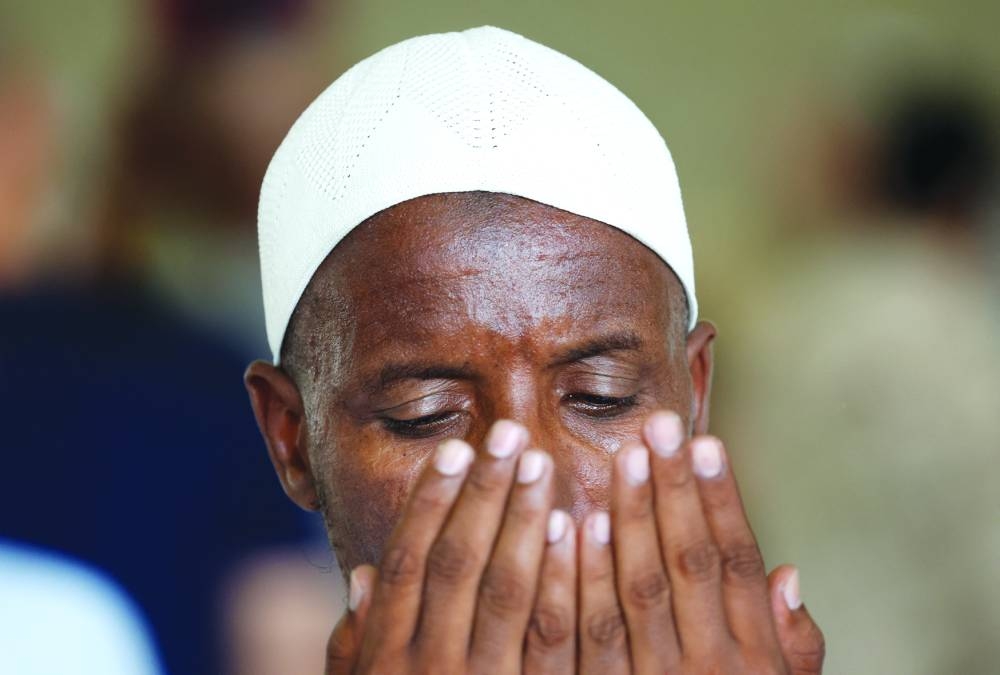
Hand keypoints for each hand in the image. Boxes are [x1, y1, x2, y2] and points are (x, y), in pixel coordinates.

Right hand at [323, 420, 565, 673]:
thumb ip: (354, 645)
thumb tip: (363, 575)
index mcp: (384, 657)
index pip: (405, 562)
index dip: (429, 502)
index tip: (455, 448)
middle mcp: (430, 665)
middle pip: (457, 562)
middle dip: (483, 493)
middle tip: (508, 434)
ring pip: (505, 588)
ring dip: (523, 519)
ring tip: (538, 463)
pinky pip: (547, 633)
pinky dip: (560, 577)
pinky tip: (570, 528)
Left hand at [576, 410, 824, 673]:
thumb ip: (792, 644)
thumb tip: (788, 572)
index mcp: (756, 658)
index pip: (739, 562)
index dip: (722, 500)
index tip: (707, 443)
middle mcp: (710, 665)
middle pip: (691, 562)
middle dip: (676, 488)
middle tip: (661, 425)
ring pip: (642, 588)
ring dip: (633, 517)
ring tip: (626, 457)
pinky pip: (592, 632)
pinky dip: (583, 577)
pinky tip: (575, 525)